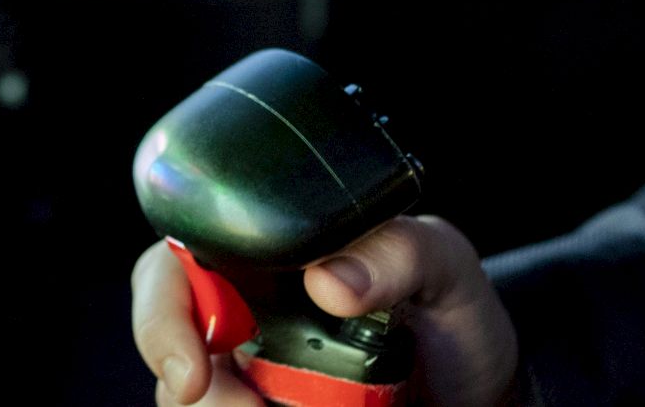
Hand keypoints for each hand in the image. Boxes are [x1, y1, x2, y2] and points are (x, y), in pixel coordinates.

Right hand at [131, 215, 517, 405]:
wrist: (479, 398)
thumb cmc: (454, 323)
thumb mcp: (446, 270)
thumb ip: (401, 253)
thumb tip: (332, 278)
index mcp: (267, 254)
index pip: (177, 263)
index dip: (165, 312)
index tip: (195, 368)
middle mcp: (243, 311)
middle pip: (166, 339)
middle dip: (185, 383)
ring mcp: (248, 371)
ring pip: (190, 397)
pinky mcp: (259, 406)